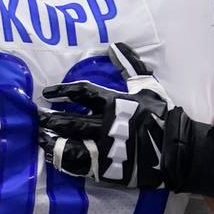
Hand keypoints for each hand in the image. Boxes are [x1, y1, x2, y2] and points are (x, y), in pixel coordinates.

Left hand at [40, 42, 174, 189]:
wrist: (176, 150)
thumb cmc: (161, 115)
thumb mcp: (147, 86)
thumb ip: (130, 66)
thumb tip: (115, 45)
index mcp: (115, 103)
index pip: (82, 93)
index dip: (62, 92)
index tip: (47, 93)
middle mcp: (106, 125)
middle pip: (71, 120)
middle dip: (52, 118)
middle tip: (37, 116)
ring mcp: (104, 148)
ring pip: (70, 143)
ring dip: (52, 139)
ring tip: (40, 136)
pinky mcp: (106, 168)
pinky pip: (78, 163)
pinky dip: (63, 159)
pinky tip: (53, 155)